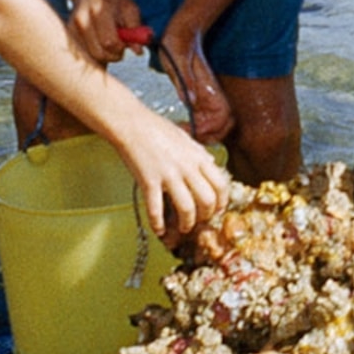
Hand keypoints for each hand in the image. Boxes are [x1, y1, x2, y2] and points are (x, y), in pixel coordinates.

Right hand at [66, 0, 143, 64]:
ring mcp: (73, 27)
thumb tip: (139, 51)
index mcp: (99, 11)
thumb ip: (135, 28)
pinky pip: (85, 54)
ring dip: (105, 55)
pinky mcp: (69, 34)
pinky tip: (100, 42)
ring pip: (91, 56)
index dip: (121, 47)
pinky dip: (95, 53)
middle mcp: (82, 20)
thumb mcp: (129, 8)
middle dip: (113, 55)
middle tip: (119, 46)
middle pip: (100, 53)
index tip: (125, 43)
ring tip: (110, 42)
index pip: (110, 42)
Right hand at [104, 102, 230, 241]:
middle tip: (200, 220)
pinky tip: (158, 229)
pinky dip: (157, 223)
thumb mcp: (186, 138)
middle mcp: (187, 167)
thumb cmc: (157, 128)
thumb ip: (199, 153)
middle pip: (208, 200)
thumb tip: (211, 164)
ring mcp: (169, 175)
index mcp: (198, 156)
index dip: (222, 201)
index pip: (221, 184)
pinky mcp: (149, 181)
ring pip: (187, 208)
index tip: (217, 209)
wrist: (132, 124)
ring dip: (187, 223)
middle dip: (206, 215)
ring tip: (183, 228)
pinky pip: (156, 208)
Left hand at [159, 21, 232, 146]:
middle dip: (204, 138)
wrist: (184, 29)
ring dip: (199, 134)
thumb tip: (191, 102)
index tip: (186, 130)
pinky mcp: (199, 94)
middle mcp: (212, 96)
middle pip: (219, 129)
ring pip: (212, 126)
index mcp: (210, 89)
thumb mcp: (178, 60)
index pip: (220, 122)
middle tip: (181, 132)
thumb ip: (186, 81)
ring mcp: (207, 96)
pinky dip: (194, 126)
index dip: (205, 132)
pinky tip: (180, 122)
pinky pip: (203, 118)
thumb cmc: (179, 43)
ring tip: (179, 129)